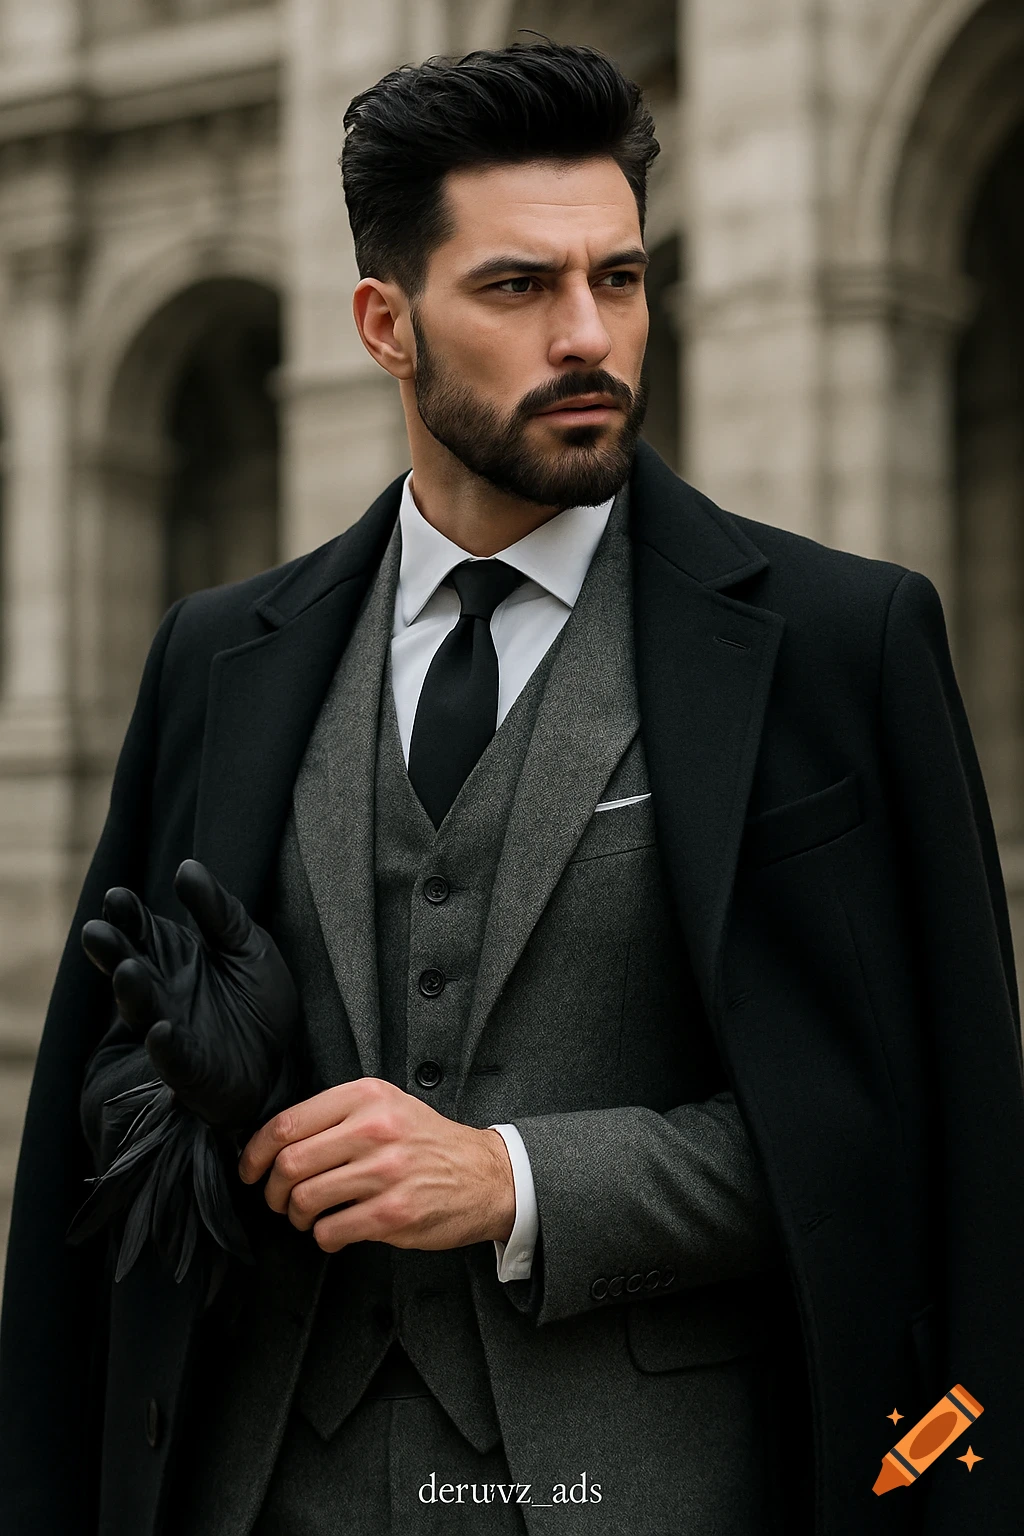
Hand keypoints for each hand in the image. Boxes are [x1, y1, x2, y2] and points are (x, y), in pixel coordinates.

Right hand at [81, 860, 298, 1129]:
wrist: (284, 1062)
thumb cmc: (260, 1001)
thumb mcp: (248, 946)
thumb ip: (219, 911)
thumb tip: (186, 866)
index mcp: (172, 956)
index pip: (140, 929)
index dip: (126, 914)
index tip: (116, 898)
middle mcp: (162, 991)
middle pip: (129, 965)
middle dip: (112, 949)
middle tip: (97, 931)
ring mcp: (171, 1029)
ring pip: (143, 1009)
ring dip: (132, 992)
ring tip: (128, 970)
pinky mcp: (189, 1069)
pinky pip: (172, 1057)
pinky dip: (165, 1045)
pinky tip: (161, 1030)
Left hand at [238, 1078, 515, 1253]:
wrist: (486, 1174)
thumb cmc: (428, 1142)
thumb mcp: (387, 1106)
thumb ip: (338, 1115)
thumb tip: (277, 1142)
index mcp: (367, 1097)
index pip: (288, 1123)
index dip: (255, 1152)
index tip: (250, 1169)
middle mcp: (374, 1130)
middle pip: (290, 1164)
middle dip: (273, 1190)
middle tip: (278, 1199)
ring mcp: (385, 1173)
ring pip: (305, 1200)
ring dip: (296, 1216)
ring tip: (308, 1216)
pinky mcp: (393, 1214)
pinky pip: (331, 1231)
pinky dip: (323, 1237)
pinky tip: (335, 1230)